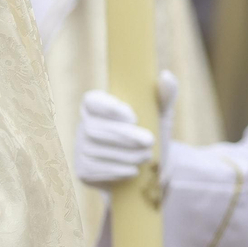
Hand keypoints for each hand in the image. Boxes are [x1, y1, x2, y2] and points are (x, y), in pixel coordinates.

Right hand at [75, 71, 179, 188]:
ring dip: (124, 154)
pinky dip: (117, 170)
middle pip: (94, 128)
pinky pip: (95, 169)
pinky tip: (133, 171)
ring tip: (147, 156)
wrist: (149, 168)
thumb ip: (165, 95)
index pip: (92, 101)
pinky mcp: (83, 170)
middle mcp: (84, 125)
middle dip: (124, 136)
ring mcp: (81, 149)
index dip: (108, 108)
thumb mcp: (161, 114)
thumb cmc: (152, 132)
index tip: (134, 117)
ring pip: (96, 150)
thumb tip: (166, 75)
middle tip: (149, 141)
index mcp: (99, 106)